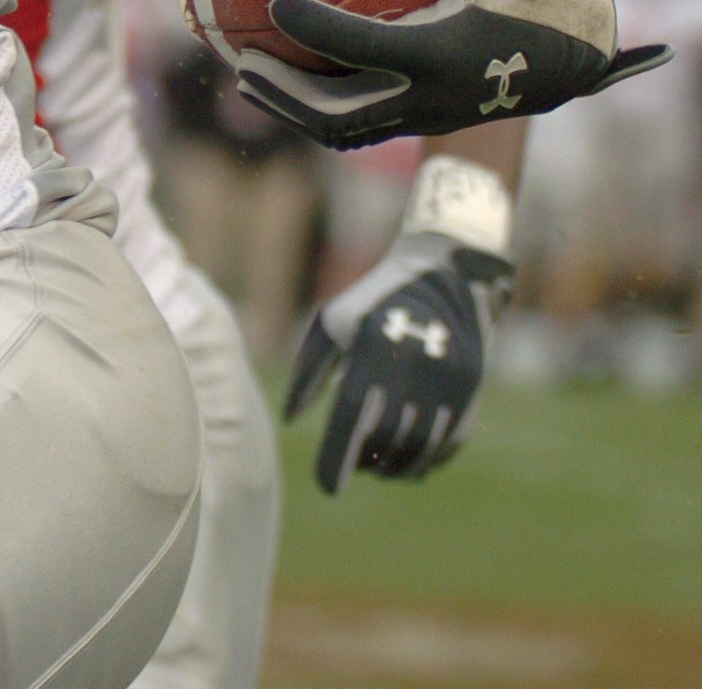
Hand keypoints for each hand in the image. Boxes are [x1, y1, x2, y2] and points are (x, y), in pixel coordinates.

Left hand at [235, 0, 668, 147]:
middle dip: (284, 92)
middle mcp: (428, 95)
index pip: (361, 46)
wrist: (576, 47)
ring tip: (250, 79)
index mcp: (439, 51)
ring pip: (344, 130)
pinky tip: (292, 82)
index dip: (313, 28)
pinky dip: (320, 110)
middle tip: (242, 61)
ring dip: (293, 109)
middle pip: (337, 112)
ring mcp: (425, 118)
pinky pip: (361, 126)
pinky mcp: (425, 124)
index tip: (273, 5)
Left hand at [288, 231, 512, 492]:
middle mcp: (411, 371)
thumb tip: (293, 421)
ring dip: (394, 468)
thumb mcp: (332, 324)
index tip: (328, 488)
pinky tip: (408, 464)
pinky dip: (427, 461)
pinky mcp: (470, 391)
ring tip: (375, 468)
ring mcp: (446, 383)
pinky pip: (449, 442)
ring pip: (419, 447)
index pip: (350, 420)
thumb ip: (310, 373)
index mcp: (370, 352)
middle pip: (384, 439)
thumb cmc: (374, 302)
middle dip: (364, 463)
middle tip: (351, 466)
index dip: (337, 458)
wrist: (444, 275)